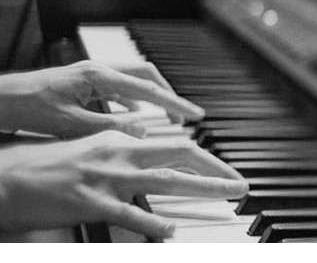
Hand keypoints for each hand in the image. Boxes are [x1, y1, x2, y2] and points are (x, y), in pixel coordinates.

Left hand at [0, 60, 204, 137]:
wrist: (2, 99)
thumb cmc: (28, 107)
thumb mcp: (71, 124)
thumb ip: (109, 126)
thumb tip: (142, 129)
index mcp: (99, 77)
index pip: (148, 90)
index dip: (174, 104)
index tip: (194, 115)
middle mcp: (99, 69)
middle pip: (148, 76)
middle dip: (170, 95)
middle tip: (185, 114)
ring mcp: (93, 73)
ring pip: (135, 80)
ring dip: (153, 97)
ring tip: (167, 116)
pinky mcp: (86, 81)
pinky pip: (120, 87)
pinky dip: (134, 100)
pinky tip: (136, 115)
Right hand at [0, 130, 247, 237]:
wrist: (6, 175)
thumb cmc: (44, 163)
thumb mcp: (88, 146)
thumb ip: (120, 147)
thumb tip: (145, 145)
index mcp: (119, 139)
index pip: (172, 145)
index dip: (203, 159)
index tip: (221, 170)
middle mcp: (119, 152)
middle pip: (182, 154)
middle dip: (216, 169)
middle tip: (239, 184)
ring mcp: (107, 178)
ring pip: (168, 180)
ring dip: (205, 188)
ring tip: (229, 197)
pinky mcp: (91, 203)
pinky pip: (131, 214)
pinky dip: (154, 224)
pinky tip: (171, 232)